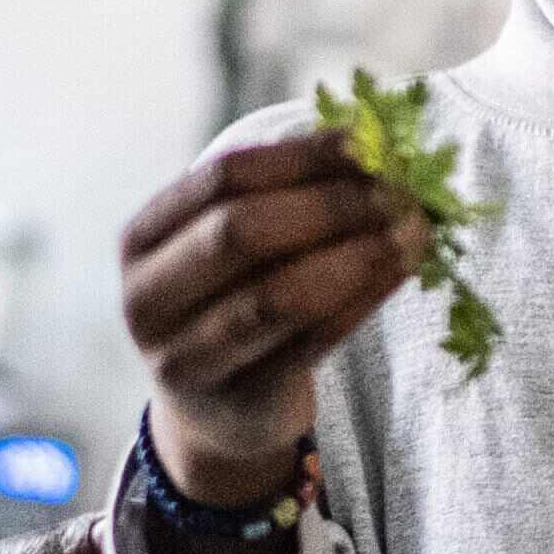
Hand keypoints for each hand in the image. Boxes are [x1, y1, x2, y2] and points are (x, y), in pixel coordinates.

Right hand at [123, 130, 419, 503]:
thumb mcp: (232, 246)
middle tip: (397, 192)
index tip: (368, 144)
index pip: (223, 178)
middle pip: (240, 231)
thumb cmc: (233, 299)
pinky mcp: (238, 403)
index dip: (302, 157)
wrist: (218, 410)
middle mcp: (146, 299)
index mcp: (141, 239)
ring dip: (355, 254)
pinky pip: (310, 344)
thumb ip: (284, 193)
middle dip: (329, 205)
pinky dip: (363, 300)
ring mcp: (184, 359)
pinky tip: (401, 270)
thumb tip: (374, 142)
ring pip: (277, 296)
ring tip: (412, 230)